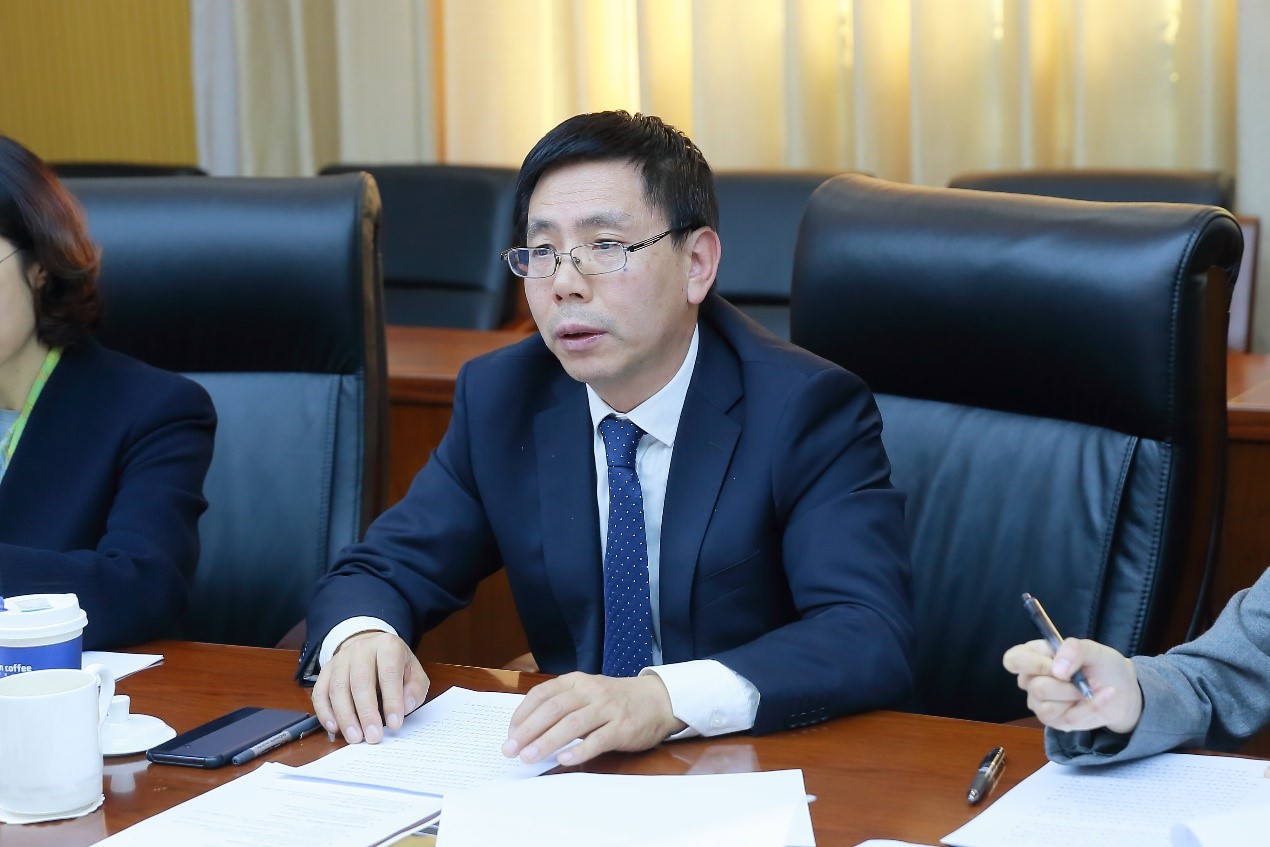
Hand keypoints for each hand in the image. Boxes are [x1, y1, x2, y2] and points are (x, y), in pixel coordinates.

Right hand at [311, 631, 428, 743]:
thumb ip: (415, 689)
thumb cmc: (395, 666)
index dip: (392, 700)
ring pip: (337, 688)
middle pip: (360, 681)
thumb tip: (406, 706)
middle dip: (366, 713)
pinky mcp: (325, 670)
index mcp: (387, 646)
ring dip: (345, 717)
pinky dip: (325, 713)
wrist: (370, 648)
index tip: (394, 724)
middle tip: (373, 736)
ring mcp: (340, 659)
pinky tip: (335, 728)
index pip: (389, 673)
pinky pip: (320, 693)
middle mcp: (361, 649)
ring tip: (355, 737)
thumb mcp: (414, 673)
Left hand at [501, 672, 686, 766]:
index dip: (523, 714)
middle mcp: (590, 692)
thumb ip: (561, 706)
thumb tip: (526, 731)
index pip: (542, 694)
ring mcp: (607, 709)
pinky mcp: (622, 727)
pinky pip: (598, 739)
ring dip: (547, 741)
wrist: (656, 700)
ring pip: (573, 724)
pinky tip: (564, 759)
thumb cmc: (614, 700)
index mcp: (576, 682)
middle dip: (528, 730)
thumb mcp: (586, 693)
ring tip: (529, 757)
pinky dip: (579, 750)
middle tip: (510, 749)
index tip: (509, 733)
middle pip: (554, 709)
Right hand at [1003, 637, 1142, 733]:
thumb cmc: (1102, 665)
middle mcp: (1031, 679)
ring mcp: (1040, 703)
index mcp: (1034, 655)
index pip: (1014, 660)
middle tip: (1087, 679)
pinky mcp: (1055, 721)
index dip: (1033, 665)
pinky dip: (1089, 708)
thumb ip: (1074, 650)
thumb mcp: (1093, 649)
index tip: (1059, 669)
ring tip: (1094, 688)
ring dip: (1077, 698)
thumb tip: (1058, 671)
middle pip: (1036, 687)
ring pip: (1048, 708)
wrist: (1123, 691)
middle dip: (1067, 686)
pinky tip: (1103, 696)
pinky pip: (1066, 719)